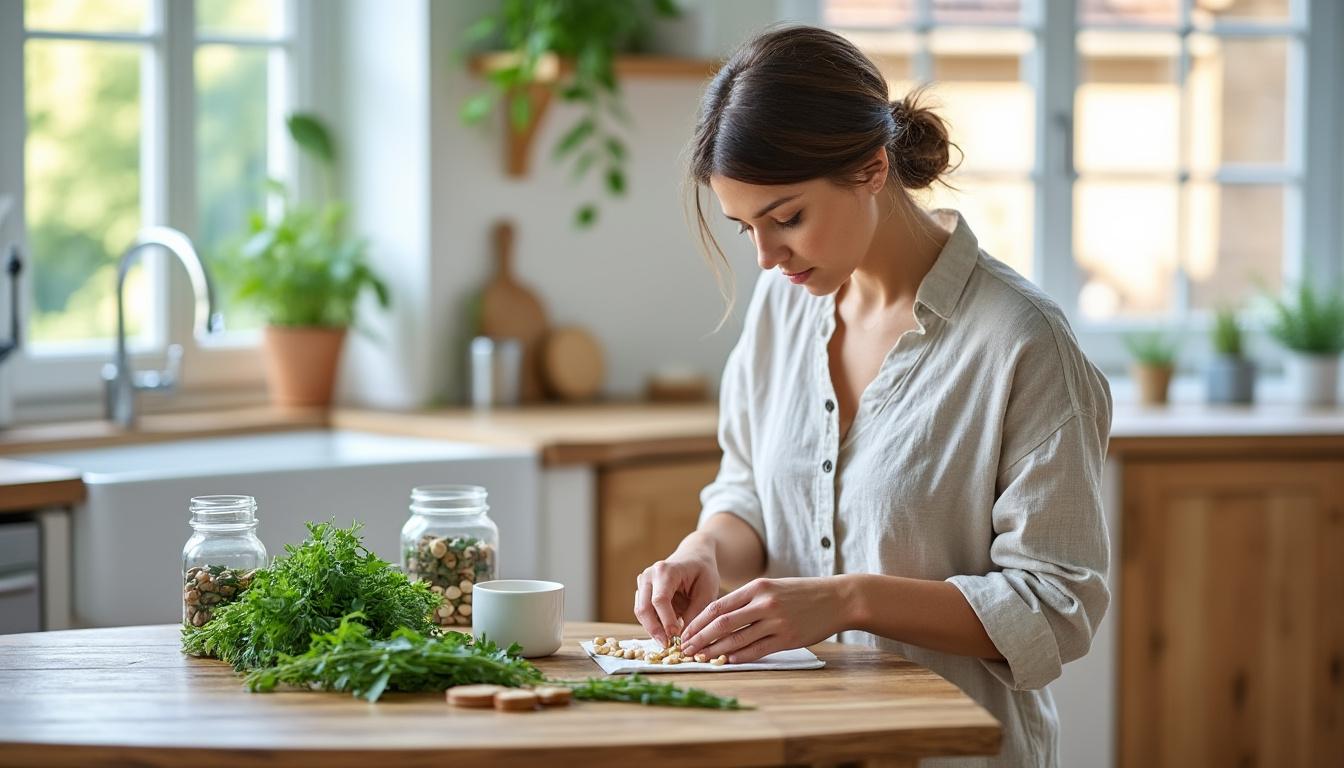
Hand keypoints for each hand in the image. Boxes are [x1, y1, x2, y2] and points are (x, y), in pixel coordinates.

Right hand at [633, 542, 719, 647]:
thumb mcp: (707, 591)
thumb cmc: (703, 572)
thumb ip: (695, 613)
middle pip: (644, 608)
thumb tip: (684, 639)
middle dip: (655, 630)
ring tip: (669, 643)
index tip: (676, 638)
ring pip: (641, 612)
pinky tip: (666, 633)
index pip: (659, 600)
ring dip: (653, 629)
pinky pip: (643, 612)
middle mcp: (649, 575)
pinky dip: (653, 624)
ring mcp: (642, 582)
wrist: (694, 557)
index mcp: (666, 571)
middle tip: (668, 647)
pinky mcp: (642, 591)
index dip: (666, 621)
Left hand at [680, 577, 849, 662]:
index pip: (718, 606)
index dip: (698, 622)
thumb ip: (748, 600)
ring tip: (701, 659)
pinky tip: (728, 662)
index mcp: (756, 587)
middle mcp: (763, 603)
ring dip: (716, 651)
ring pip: (737, 639)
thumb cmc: (803, 593)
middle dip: (700, 638)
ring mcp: (776, 621)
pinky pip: (758, 650)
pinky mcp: (788, 638)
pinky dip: (740, 657)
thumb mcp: (773, 587)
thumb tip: (719, 617)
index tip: (685, 633)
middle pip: (722, 623)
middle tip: (685, 650)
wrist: (838, 598)